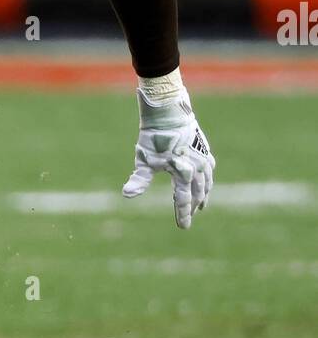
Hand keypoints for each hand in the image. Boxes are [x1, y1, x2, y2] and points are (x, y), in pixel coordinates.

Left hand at [122, 83, 214, 228]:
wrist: (168, 110)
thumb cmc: (154, 136)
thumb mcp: (144, 160)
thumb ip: (139, 179)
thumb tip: (127, 195)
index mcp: (183, 173)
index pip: (183, 199)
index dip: (183, 214)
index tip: (183, 227)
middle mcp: (197, 167)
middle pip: (198, 192)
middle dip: (194, 206)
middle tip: (190, 216)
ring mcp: (202, 156)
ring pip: (207, 180)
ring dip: (204, 193)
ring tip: (202, 204)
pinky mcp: (202, 147)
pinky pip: (209, 166)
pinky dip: (208, 176)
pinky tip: (206, 178)